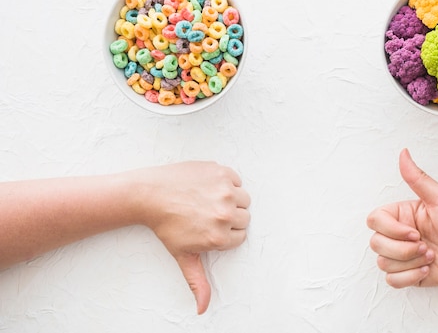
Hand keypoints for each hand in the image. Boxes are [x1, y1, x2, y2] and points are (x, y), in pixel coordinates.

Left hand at [129, 161, 250, 313]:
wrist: (149, 194)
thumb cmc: (165, 223)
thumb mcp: (183, 255)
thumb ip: (197, 281)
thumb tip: (202, 308)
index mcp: (218, 237)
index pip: (239, 236)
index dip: (226, 231)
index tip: (210, 226)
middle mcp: (224, 215)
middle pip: (244, 217)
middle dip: (229, 216)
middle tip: (207, 213)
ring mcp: (224, 192)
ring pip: (243, 198)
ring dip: (232, 199)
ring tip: (208, 200)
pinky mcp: (221, 173)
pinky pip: (236, 180)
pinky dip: (227, 181)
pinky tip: (208, 187)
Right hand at [367, 149, 437, 288]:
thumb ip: (417, 177)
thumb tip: (404, 153)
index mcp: (400, 215)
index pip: (374, 220)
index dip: (391, 230)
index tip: (415, 232)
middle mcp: (397, 234)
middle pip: (376, 244)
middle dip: (403, 249)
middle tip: (426, 245)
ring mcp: (401, 255)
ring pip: (383, 263)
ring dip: (411, 263)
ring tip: (431, 256)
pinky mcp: (407, 274)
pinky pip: (392, 281)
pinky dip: (411, 277)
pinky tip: (427, 269)